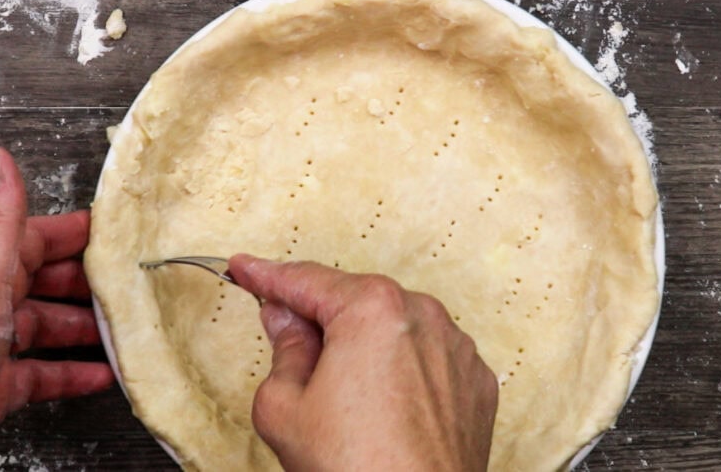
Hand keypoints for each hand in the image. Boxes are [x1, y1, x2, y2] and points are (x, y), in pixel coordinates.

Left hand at [0, 147, 112, 470]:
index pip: (33, 239)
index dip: (73, 231)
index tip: (111, 228)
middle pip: (42, 283)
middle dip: (86, 280)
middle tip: (126, 282)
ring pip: (44, 327)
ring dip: (84, 326)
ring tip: (121, 327)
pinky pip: (41, 374)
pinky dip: (72, 372)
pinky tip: (96, 376)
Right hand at [228, 255, 498, 471]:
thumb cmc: (356, 469)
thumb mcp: (284, 408)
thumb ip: (283, 350)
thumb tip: (286, 321)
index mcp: (372, 309)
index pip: (305, 280)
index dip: (266, 276)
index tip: (245, 268)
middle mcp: (423, 315)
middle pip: (353, 302)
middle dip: (318, 318)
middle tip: (284, 340)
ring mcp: (456, 348)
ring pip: (393, 329)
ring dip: (363, 346)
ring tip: (341, 398)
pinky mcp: (475, 382)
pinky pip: (427, 359)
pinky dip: (402, 371)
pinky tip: (382, 408)